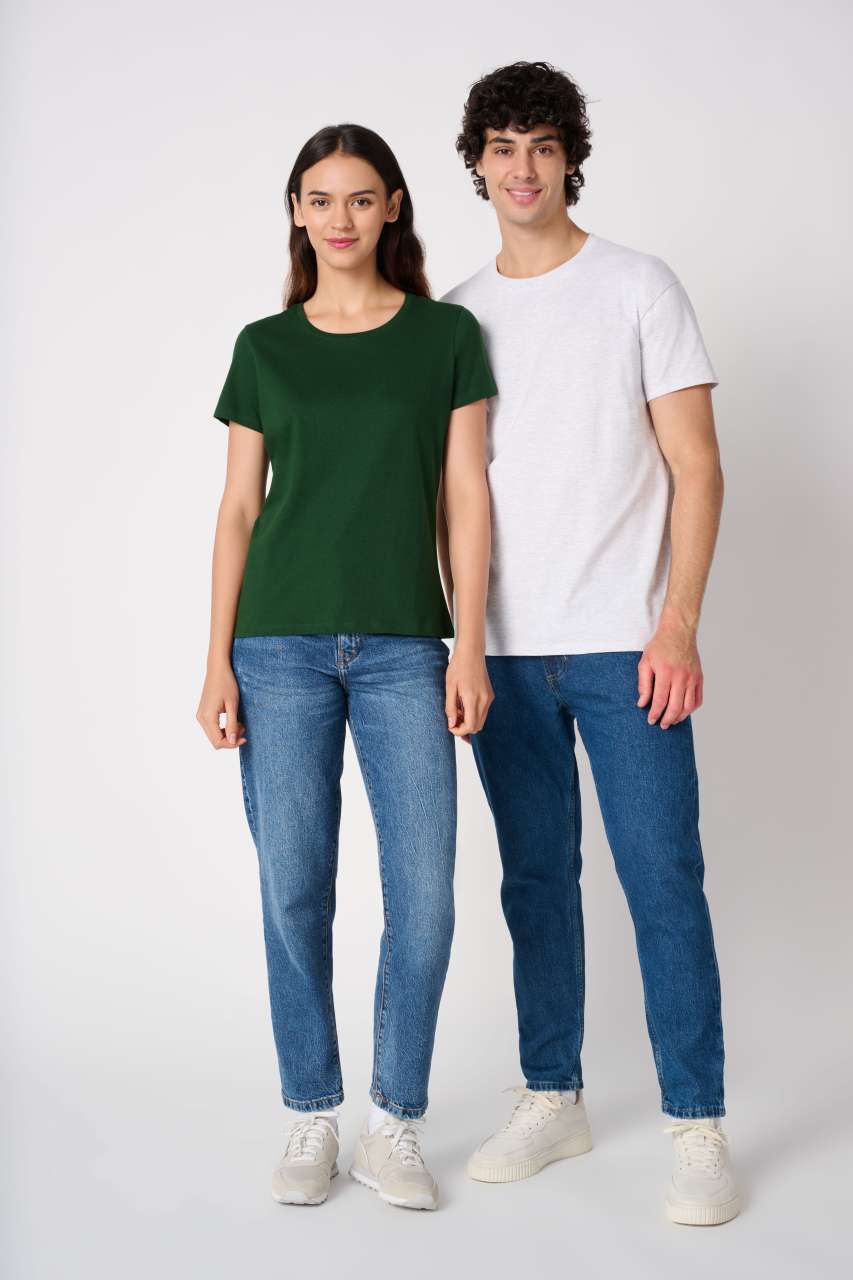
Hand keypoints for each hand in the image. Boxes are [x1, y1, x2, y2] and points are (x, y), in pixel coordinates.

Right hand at [196, 661, 246, 748]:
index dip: (232, 744)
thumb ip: (232, 724)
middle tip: (243, 728)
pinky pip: (212, 728)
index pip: (218, 741)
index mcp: (207, 717)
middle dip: (230, 739)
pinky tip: (233, 720)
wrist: (217, 669)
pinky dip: (223, 728)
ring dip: (227, 734)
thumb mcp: (232, 705)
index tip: (244, 738)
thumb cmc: (226, 684)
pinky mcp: (203, 713)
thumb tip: (232, 741)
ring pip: (213, 735)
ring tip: (239, 723)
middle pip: (214, 741)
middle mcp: (201, 718)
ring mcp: (200, 716)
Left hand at [445, 647, 493, 744]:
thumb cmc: (459, 666)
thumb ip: (450, 707)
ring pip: (481, 720)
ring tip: (457, 710)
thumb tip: (451, 724)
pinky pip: (483, 712)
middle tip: (452, 719)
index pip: (470, 726)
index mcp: (473, 698)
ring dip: (469, 721)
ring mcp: (489, 698)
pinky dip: (474, 714)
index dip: (459, 731)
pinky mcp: (490, 695)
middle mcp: (485, 700)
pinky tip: (464, 705)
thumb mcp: (449, 687)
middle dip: (464, 728)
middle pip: (477, 727)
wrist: (471, 652)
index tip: (450, 727)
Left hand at [637, 614, 703, 728]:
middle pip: (675, 706)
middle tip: (662, 725)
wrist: (679, 632)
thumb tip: (642, 703)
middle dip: (667, 719)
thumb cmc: (660, 646)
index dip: (655, 713)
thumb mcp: (645, 662)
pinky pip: (698, 699)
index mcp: (665, 672)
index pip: (660, 700)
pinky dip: (691, 709)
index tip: (651, 721)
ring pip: (689, 706)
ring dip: (680, 717)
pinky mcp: (699, 678)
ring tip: (672, 721)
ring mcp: (693, 678)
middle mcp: (681, 676)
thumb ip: (643, 684)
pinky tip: (683, 712)